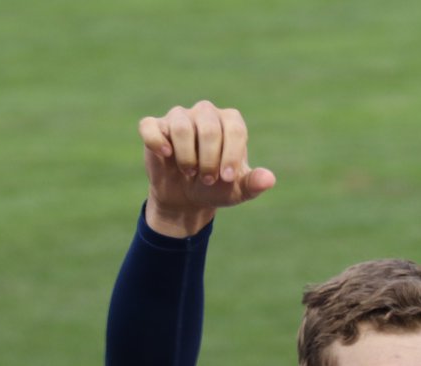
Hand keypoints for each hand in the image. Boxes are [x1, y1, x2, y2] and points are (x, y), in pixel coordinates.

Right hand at [138, 101, 276, 236]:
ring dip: (187, 156)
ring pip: (181, 126)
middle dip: (209, 159)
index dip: (231, 155)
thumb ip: (254, 184)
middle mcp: (205, 113)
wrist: (187, 198)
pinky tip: (166, 155)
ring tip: (190, 172)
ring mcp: (179, 117)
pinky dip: (157, 141)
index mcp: (230, 122)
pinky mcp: (155, 127)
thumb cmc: (217, 187)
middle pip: (209, 127)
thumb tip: (269, 180)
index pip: (234, 129)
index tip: (226, 178)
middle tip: (208, 179)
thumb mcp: (238, 191)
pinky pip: (150, 126)